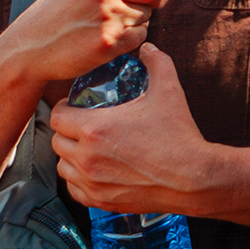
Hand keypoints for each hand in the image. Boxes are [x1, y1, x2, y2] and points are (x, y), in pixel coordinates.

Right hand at [0, 0, 184, 95]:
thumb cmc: (55, 14)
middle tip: (127, 9)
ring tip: (107, 24)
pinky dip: (132, 39)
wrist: (27, 49)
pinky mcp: (109, 40)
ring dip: (137, 20)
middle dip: (149, 0)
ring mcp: (107, 13)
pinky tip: (109, 39)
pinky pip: (141, 36)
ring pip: (148, 14)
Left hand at [50, 44, 219, 215]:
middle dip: (67, 131)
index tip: (75, 106)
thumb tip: (147, 48)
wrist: (192, 177)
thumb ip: (156, 63)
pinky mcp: (100, 201)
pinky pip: (74, 189)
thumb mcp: (169, 91)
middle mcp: (88, 157)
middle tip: (83, 126)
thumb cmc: (178, 135)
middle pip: (56, 141)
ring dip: (71, 156)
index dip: (64, 108)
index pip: (57, 117)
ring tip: (88, 148)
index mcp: (96, 129)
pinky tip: (95, 170)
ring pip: (63, 167)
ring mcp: (92, 182)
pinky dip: (79, 180)